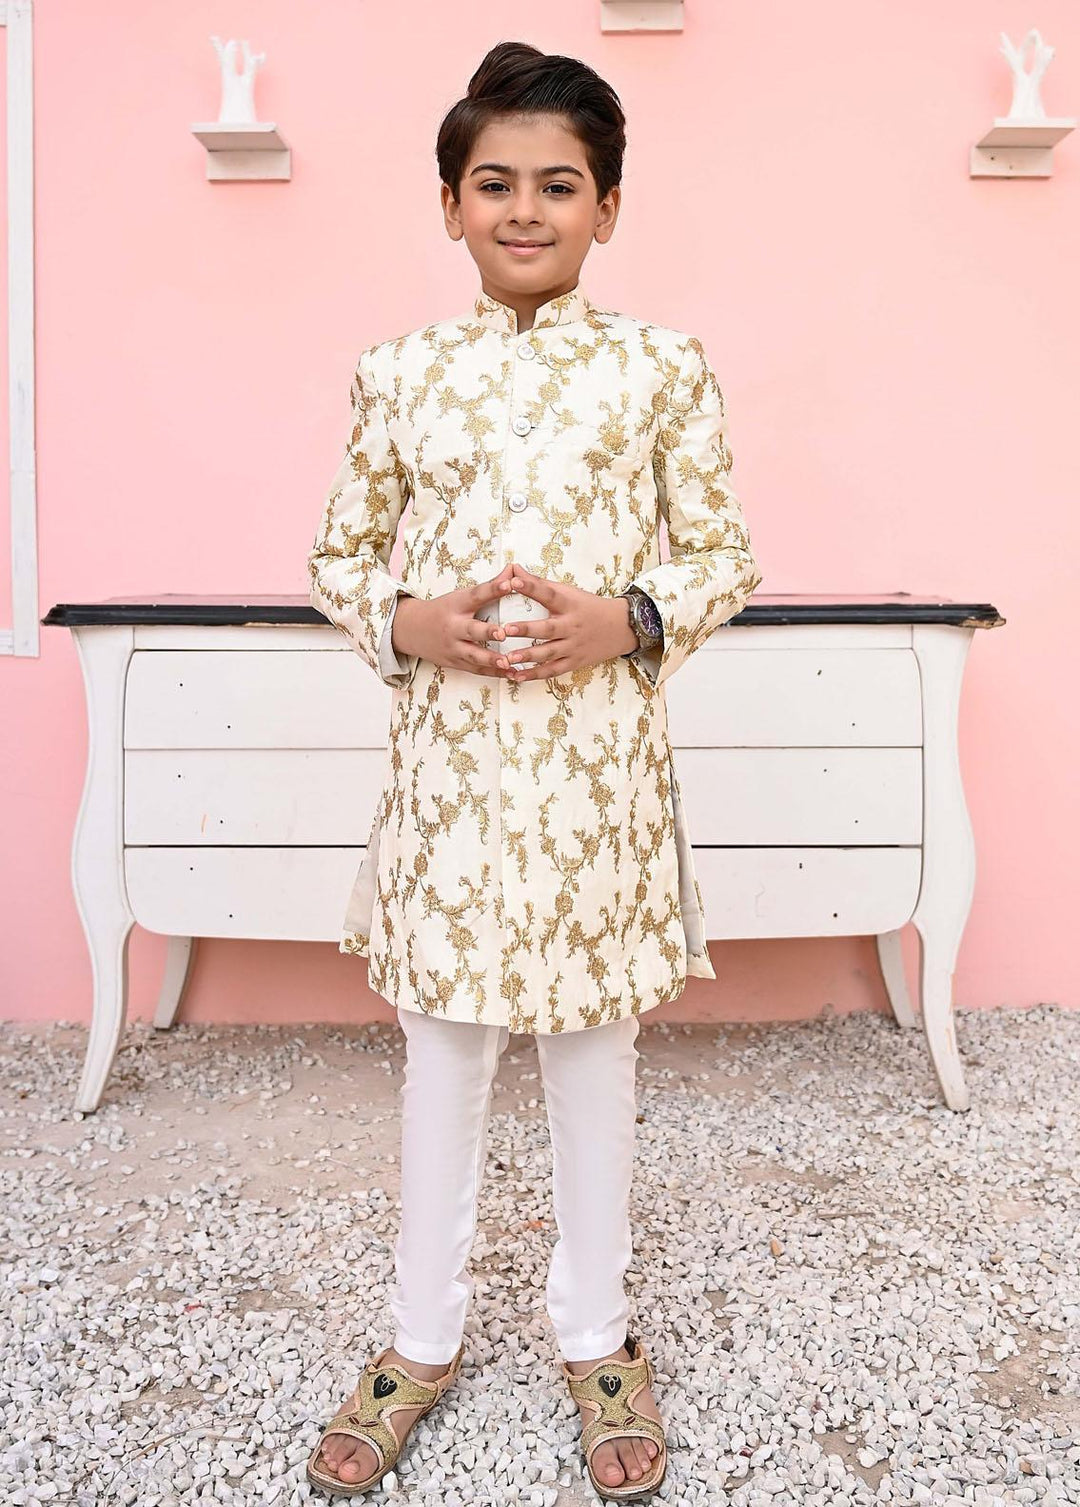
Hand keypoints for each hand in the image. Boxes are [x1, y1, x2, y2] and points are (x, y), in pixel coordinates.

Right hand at [392, 562, 521, 677]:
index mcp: (457, 605)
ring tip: (509, 663)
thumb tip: (514, 569)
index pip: (476, 594)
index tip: (509, 583)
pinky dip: (493, 673)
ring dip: (492, 660)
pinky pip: (476, 669)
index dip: (493, 588)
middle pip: (471, 629)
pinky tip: (511, 673)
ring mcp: (453, 647)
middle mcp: (453, 626)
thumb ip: (490, 586)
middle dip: (487, 632)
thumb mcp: (461, 595)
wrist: (411, 629)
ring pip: (473, 655)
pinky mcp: (455, 662)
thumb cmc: (443, 610)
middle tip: (503, 633)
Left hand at [491, 565, 637, 681]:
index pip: (549, 594)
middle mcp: (571, 626)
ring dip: (528, 656)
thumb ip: (539, 583)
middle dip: (527, 629)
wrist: (621, 627)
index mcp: (570, 605)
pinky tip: (517, 676)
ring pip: (549, 653)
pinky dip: (535, 675)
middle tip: (506, 629)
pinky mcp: (574, 662)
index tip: (513, 582)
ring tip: (508, 658)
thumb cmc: (589, 607)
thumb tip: (513, 569)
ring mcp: (573, 646)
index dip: (531, 587)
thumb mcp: (569, 592)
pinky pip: (553, 671)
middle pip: (548, 629)